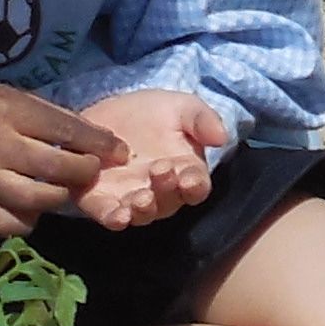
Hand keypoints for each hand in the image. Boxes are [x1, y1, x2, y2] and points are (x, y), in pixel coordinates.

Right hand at [0, 81, 123, 237]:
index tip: (119, 151)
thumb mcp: (5, 95)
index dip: (98, 143)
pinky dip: (28, 219)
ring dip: (60, 197)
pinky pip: (11, 224)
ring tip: (62, 188)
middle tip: (92, 171)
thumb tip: (92, 134)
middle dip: (85, 172)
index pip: (64, 130)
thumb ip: (45, 114)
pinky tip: (30, 206)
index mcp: (6, 111)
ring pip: (38, 200)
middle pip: (56, 168)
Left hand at [69, 88, 226, 231]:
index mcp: (185, 171)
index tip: (188, 178)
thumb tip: (223, 138)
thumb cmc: (150, 112)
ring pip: (142, 214)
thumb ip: (202, 119)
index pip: (197, 186)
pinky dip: (114, 218)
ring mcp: (131, 199)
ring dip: (143, 211)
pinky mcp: (102, 201)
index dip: (195, 185)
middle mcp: (161, 192)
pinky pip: (109, 216)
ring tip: (140, 199)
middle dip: (166, 191)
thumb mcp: (180, 107)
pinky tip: (118, 216)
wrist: (105, 111)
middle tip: (159, 171)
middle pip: (170, 202)